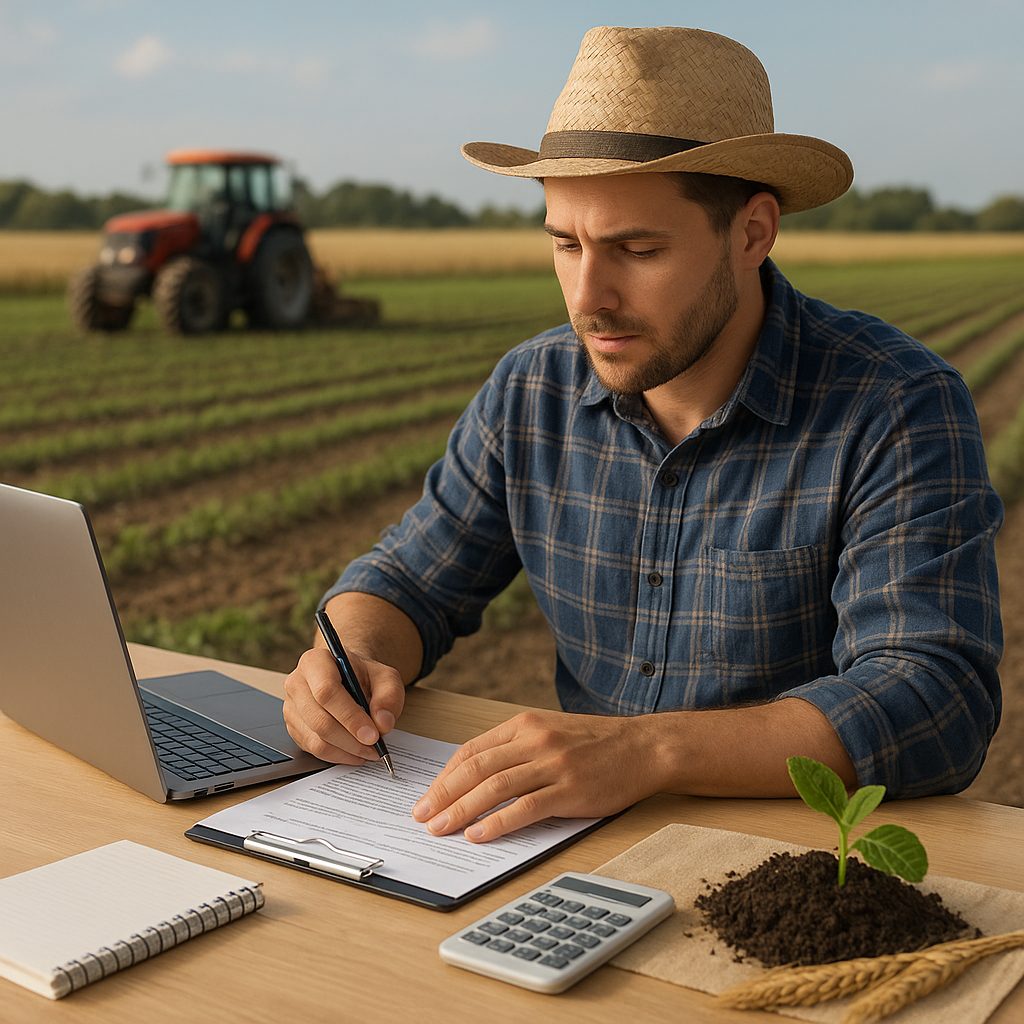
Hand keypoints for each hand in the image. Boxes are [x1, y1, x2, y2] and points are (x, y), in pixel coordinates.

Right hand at [283, 646, 404, 764]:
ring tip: (369, 751)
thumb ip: (389, 696)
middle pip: (319, 719)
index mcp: (316, 661)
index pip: (327, 691)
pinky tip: (355, 752)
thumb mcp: (385, 677)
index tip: (372, 734)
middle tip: (375, 747)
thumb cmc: (363, 676)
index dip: (350, 716)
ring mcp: (292, 707)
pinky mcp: (293, 728)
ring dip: (346, 751)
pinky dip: (338, 755)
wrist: (348, 677)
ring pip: (315, 739)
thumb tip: (383, 723)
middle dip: (351, 740)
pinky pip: (313, 749)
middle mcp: (297, 683)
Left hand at [411, 710, 661, 841]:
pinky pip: (525, 808)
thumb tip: (476, 777)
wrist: (644, 747)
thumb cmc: (596, 744)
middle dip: (443, 795)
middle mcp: (534, 740)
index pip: (471, 750)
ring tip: (440, 829)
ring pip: (494, 788)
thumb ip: (516, 749)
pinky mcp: (570, 790)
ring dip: (461, 811)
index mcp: (524, 724)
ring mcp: (552, 765)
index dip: (445, 776)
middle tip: (422, 817)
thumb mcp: (550, 732)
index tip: (429, 797)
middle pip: (475, 768)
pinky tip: (479, 835)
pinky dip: (497, 823)